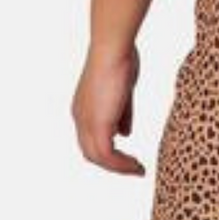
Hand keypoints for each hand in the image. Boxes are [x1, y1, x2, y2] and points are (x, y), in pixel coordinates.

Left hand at [72, 42, 146, 174]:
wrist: (113, 49)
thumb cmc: (120, 59)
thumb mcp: (123, 92)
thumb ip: (123, 114)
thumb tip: (125, 134)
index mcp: (83, 108)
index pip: (91, 138)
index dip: (108, 151)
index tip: (127, 157)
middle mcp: (80, 117)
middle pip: (90, 152)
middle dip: (112, 164)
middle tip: (133, 168)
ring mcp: (87, 122)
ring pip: (97, 157)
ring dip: (119, 167)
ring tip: (138, 170)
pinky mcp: (98, 124)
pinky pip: (107, 155)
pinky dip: (121, 165)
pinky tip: (136, 166)